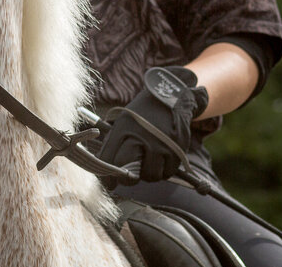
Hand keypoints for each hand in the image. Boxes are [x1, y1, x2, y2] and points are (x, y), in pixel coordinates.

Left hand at [98, 66, 208, 184]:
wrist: (170, 97)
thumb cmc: (142, 112)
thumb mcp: (124, 120)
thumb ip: (115, 141)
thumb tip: (104, 166)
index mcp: (123, 129)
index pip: (109, 160)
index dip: (107, 177)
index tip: (109, 183)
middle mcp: (141, 138)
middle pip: (130, 174)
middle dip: (128, 178)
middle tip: (130, 175)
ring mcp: (160, 145)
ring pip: (150, 176)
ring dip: (148, 174)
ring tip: (148, 162)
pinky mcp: (176, 150)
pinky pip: (168, 172)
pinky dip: (164, 170)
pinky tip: (161, 159)